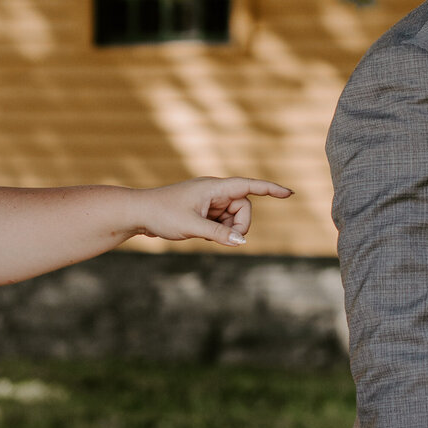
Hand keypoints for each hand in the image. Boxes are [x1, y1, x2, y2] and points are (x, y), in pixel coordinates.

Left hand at [139, 177, 291, 245]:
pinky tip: (202, 235)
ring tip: (207, 235)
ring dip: (228, 229)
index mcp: (213, 188)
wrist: (138, 213)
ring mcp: (208, 201)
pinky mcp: (203, 211)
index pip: (248, 186)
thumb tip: (242, 241)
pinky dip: (219, 231)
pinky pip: (222, 221)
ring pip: (233, 216)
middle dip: (240, 225)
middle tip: (225, 238)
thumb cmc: (162, 215)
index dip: (270, 189)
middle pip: (243, 207)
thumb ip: (219, 234)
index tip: (289, 193)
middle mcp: (214, 191)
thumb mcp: (192, 227)